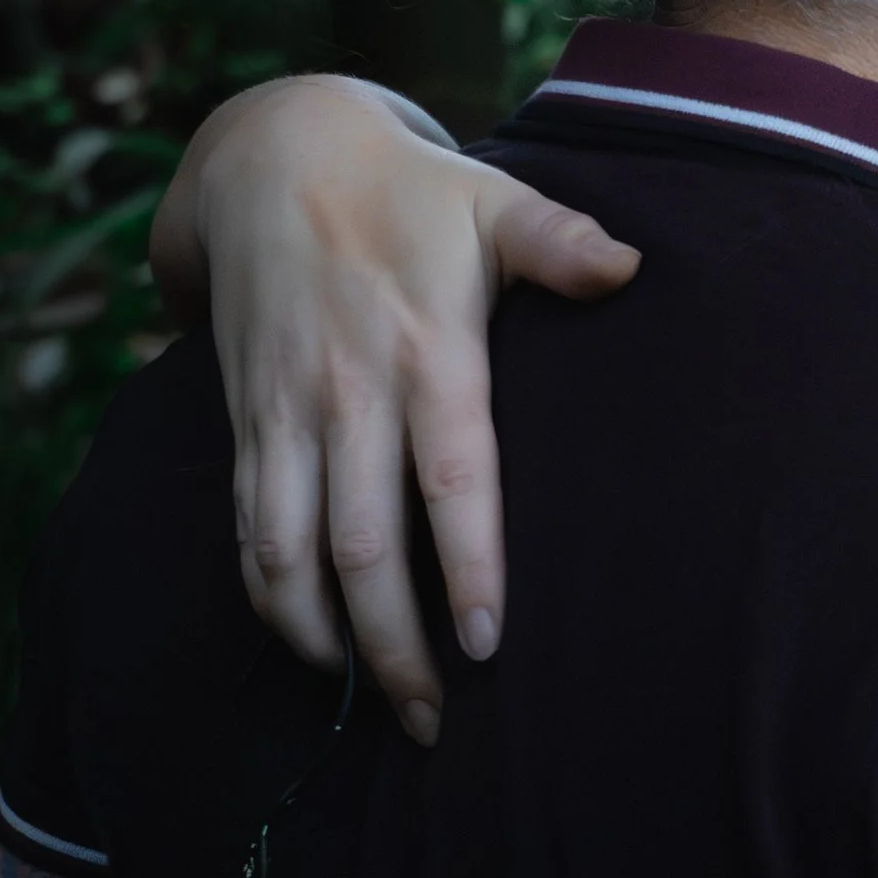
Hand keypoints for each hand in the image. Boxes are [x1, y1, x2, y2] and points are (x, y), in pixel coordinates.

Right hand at [157, 77, 637, 736]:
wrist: (269, 157)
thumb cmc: (409, 192)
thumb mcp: (491, 197)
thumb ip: (560, 241)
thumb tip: (632, 267)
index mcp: (429, 351)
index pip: (452, 479)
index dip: (467, 567)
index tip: (487, 645)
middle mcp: (351, 392)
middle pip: (365, 547)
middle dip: (396, 645)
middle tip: (436, 720)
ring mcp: (288, 413)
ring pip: (290, 555)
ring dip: (327, 642)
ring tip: (380, 705)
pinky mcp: (246, 422)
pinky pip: (247, 532)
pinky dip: (273, 601)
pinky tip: (315, 650)